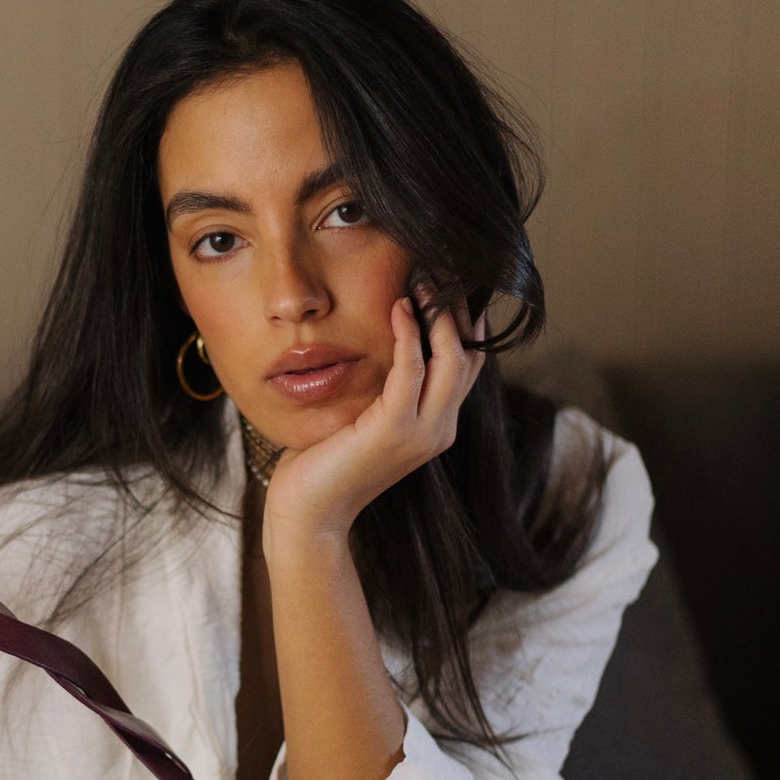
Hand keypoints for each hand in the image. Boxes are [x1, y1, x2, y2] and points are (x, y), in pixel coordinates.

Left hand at [262, 280, 487, 547]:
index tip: (445, 280)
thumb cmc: (325, 462)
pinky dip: (409, 333)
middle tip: (440, 267)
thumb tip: (387, 337)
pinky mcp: (395, 430)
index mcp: (436, 426)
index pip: (468, 362)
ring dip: (439, 313)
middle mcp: (439, 429)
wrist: (308, 512)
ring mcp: (422, 433)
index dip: (463, 320)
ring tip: (422, 277)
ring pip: (454, 358)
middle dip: (459, 307)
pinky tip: (397, 306)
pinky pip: (412, 369)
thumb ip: (385, 385)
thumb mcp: (363, 416)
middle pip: (471, 354)